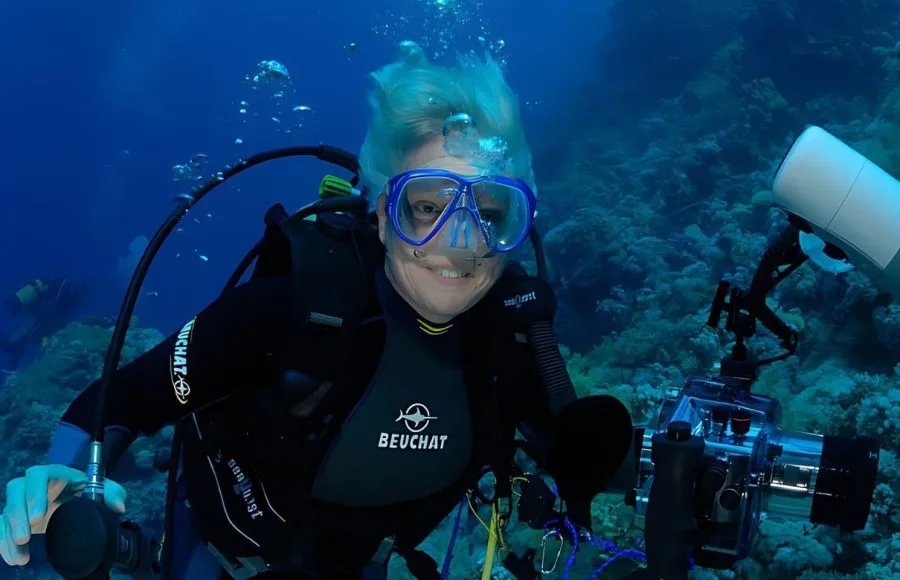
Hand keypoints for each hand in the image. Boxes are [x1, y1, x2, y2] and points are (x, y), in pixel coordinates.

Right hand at [0, 465, 125, 565]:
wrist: (77, 502)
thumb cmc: (89, 491)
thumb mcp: (105, 490)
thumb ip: (113, 493)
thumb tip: (118, 506)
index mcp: (55, 473)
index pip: (38, 474)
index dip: (35, 493)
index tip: (38, 516)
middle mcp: (34, 484)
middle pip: (16, 490)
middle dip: (17, 515)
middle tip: (25, 537)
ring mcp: (23, 500)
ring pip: (7, 511)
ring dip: (8, 533)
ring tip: (20, 554)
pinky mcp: (16, 517)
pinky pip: (2, 526)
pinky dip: (3, 542)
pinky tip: (14, 557)